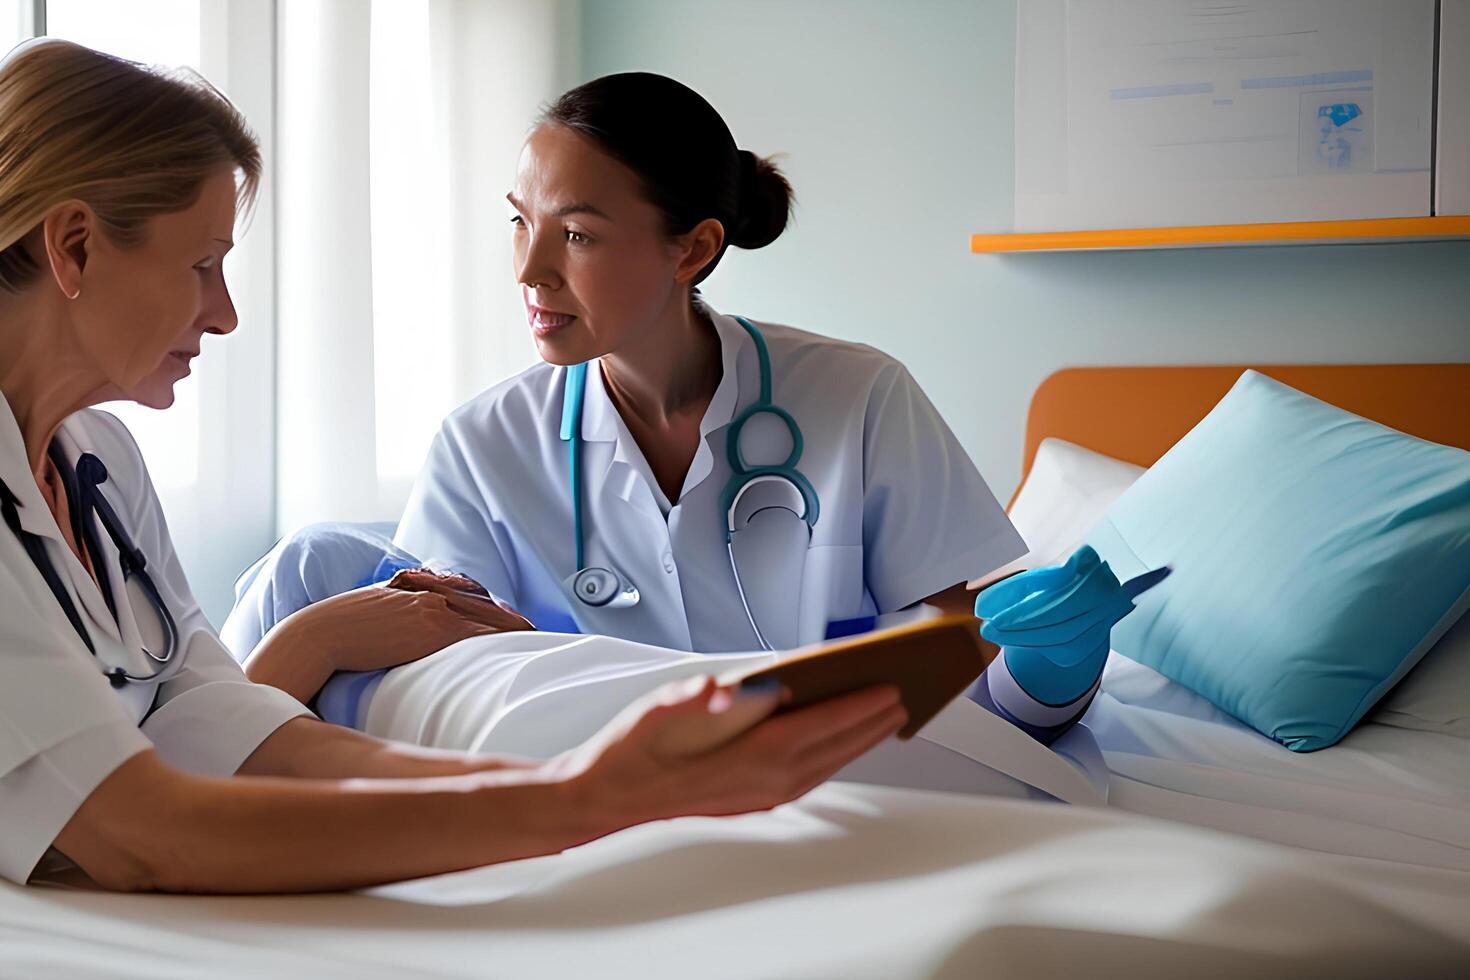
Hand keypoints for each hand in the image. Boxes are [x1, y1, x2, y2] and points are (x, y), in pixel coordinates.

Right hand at [261, 585, 515, 685]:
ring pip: (483, 616)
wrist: (321, 634)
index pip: (460, 593)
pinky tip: (514, 644)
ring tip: (532, 637)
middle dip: (506, 617)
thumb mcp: (370, 606)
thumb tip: (403, 620)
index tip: (504, 615)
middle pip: (479, 603)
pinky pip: (474, 632)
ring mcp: (432, 611)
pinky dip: (497, 636)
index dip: (486, 606)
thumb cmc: (338, 628)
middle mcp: (428, 594)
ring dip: (509, 627)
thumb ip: (393, 605)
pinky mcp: (431, 630)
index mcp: (413, 588)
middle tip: (532, 628)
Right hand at [559, 677, 906, 829]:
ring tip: (883, 717)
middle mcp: (764, 783)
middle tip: (904, 695)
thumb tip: (728, 688)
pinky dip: (833, 759)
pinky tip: (838, 744)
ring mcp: (761, 797)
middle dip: (871, 723)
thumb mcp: (658, 711)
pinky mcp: (753, 801)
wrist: (606, 796)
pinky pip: (808, 777)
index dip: (859, 706)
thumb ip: (696, 698)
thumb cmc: (632, 749)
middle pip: (833, 749)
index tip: (891, 686)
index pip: (820, 726)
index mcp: (747, 756)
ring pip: (826, 766)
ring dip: (857, 743)